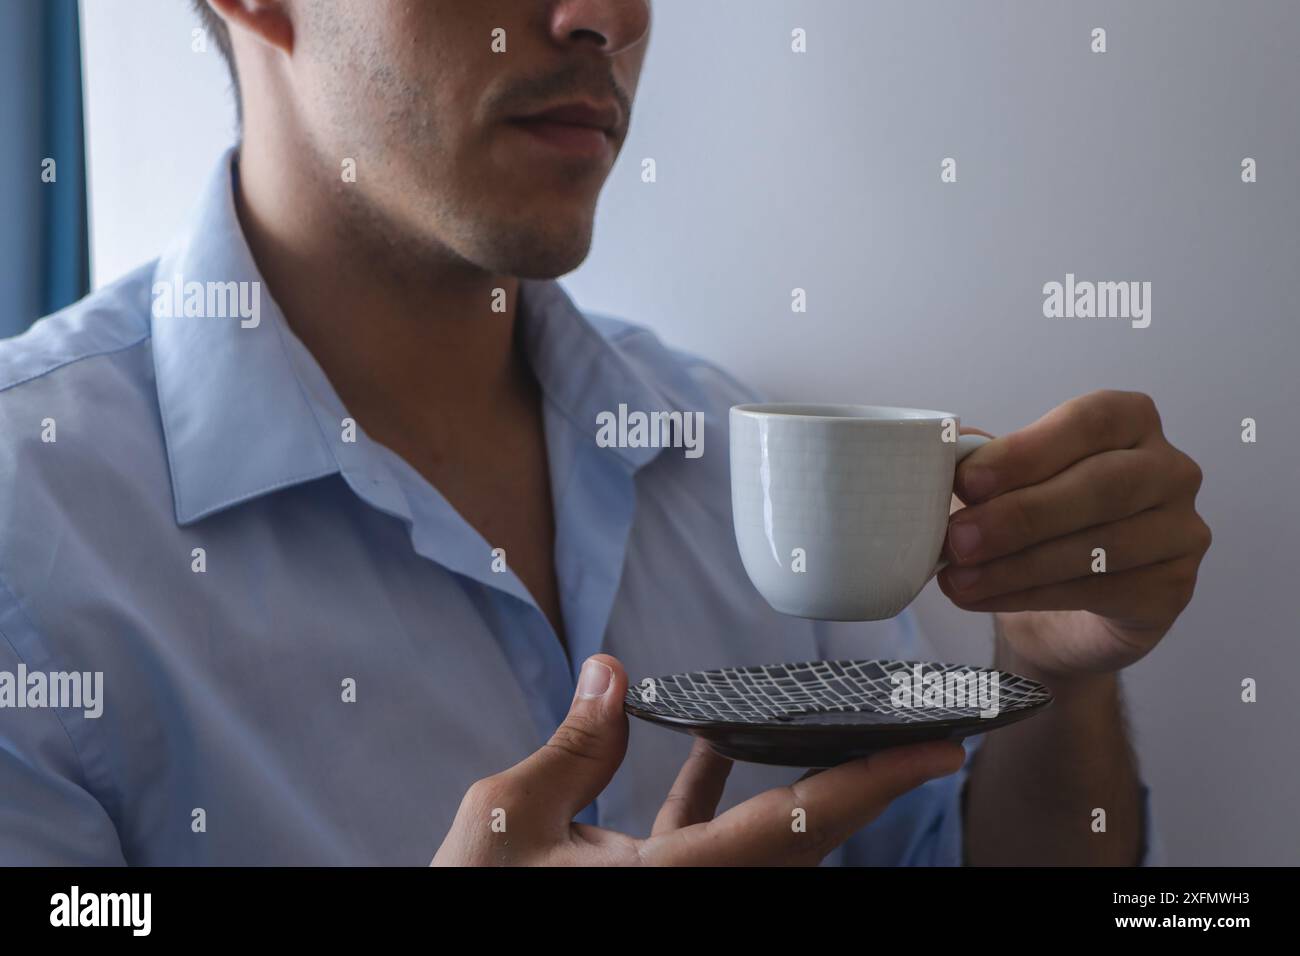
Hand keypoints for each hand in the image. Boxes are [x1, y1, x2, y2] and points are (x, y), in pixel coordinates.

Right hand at [432, 654, 964, 865]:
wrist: (466, 935)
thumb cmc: (479, 895)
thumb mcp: (509, 818)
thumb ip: (573, 746)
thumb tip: (611, 670)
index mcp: (674, 881)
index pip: (796, 827)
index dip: (872, 785)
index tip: (938, 751)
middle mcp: (698, 893)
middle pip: (806, 838)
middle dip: (865, 782)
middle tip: (921, 732)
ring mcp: (684, 894)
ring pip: (767, 839)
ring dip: (799, 781)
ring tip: (831, 727)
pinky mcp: (659, 889)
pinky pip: (716, 840)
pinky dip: (722, 791)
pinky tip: (710, 742)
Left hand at [938, 390, 1210, 677]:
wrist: (1058, 611)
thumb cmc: (1032, 526)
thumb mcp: (1000, 484)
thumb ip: (980, 460)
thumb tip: (943, 447)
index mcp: (1130, 422)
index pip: (1090, 423)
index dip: (1025, 452)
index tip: (966, 481)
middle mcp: (1169, 470)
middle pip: (1102, 485)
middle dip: (1021, 515)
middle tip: (958, 539)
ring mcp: (1181, 530)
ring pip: (1103, 546)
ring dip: (1018, 565)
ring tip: (958, 577)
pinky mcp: (1174, 588)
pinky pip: (1104, 591)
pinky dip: (1032, 595)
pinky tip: (984, 598)